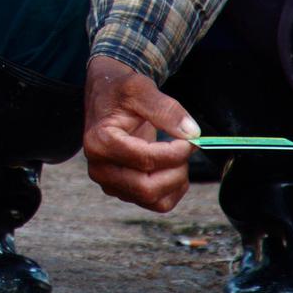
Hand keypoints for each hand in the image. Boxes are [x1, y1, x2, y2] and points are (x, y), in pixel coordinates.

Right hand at [83, 55, 200, 211]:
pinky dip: (172, 190)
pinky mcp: (121, 189)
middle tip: (185, 148)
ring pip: (153, 199)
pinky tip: (173, 168)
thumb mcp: (140, 88)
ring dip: (175, 181)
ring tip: (178, 156)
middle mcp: (99, 167)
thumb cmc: (120, 91)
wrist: (106, 97)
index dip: (175, 152)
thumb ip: (166, 109)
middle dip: (176, 170)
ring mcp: (109, 181)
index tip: (191, 139)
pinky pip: (155, 203)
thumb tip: (193, 133)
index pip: (145, 160)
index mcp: (100, 142)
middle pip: (147, 187)